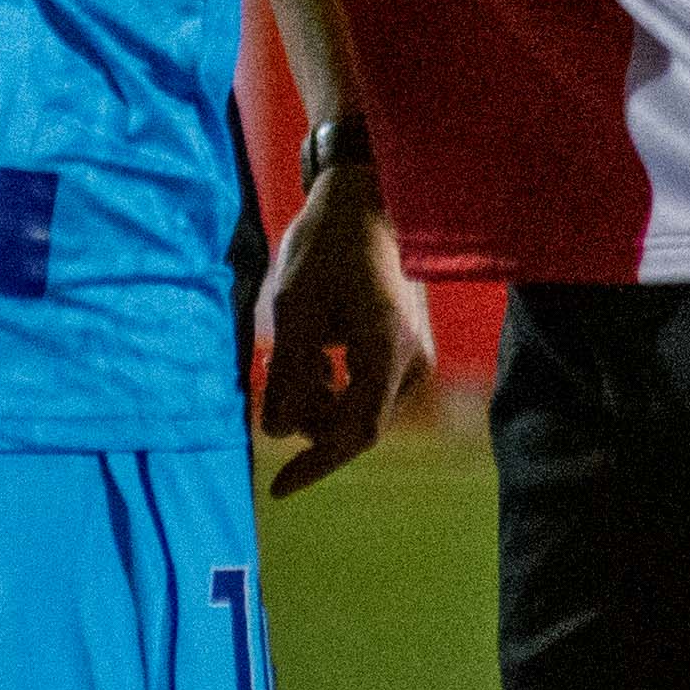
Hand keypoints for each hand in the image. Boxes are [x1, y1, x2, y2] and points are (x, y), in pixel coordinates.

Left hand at [255, 164, 430, 497]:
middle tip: (272, 370)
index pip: (354, 434)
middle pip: (353, 426)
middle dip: (307, 415)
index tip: (277, 488)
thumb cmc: (328, 246)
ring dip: (318, 400)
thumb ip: (287, 374)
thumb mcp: (293, 308)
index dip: (314, 465)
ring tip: (286, 356)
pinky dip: (336, 386)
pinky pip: (369, 391)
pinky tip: (314, 356)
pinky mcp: (410, 352)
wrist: (369, 201)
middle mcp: (412, 362)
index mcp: (387, 350)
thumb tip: (275, 433)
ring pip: (360, 411)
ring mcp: (417, 358)